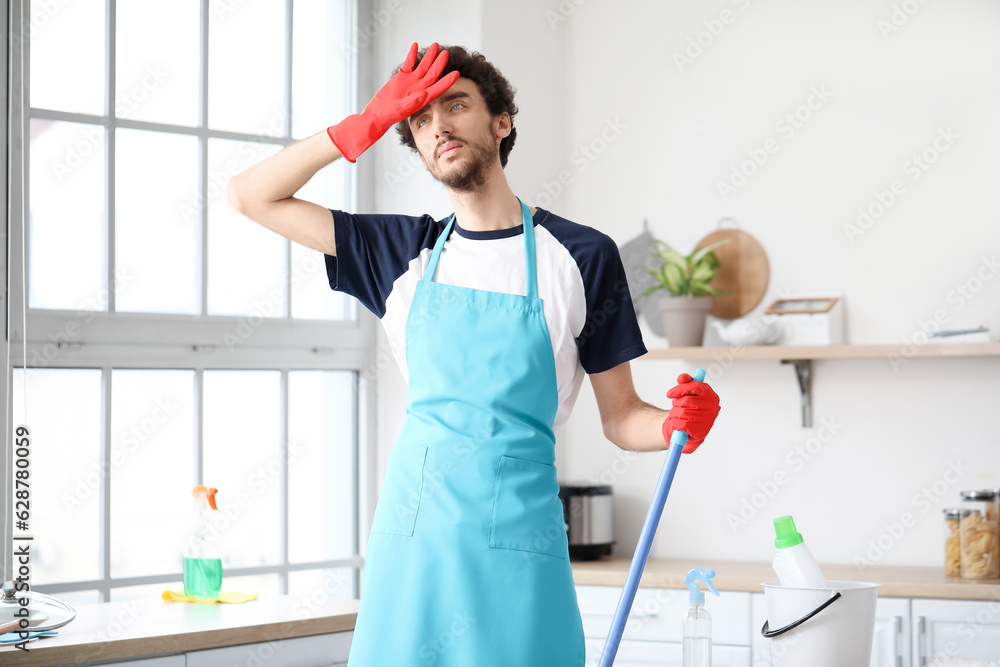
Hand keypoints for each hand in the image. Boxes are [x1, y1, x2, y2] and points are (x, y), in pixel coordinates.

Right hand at [327, 42, 459, 161]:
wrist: (379, 113)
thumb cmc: (390, 115)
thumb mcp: (402, 109)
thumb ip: (414, 102)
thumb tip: (425, 93)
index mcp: (423, 97)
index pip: (438, 87)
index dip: (448, 81)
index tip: (457, 73)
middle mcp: (419, 88)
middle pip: (432, 73)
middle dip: (439, 63)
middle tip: (446, 53)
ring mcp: (411, 81)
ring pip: (422, 66)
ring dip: (429, 56)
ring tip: (435, 45)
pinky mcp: (402, 76)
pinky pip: (408, 63)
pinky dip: (412, 55)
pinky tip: (416, 46)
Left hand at [661, 373, 719, 452]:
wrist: (692, 428)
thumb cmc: (691, 408)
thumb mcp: (689, 393)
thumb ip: (686, 382)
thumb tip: (682, 378)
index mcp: (710, 395)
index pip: (694, 387)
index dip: (680, 389)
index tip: (669, 394)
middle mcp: (712, 407)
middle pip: (686, 400)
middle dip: (677, 403)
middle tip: (676, 406)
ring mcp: (707, 419)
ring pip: (682, 412)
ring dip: (675, 413)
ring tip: (678, 415)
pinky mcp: (700, 430)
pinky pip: (681, 424)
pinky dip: (675, 423)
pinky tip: (678, 423)